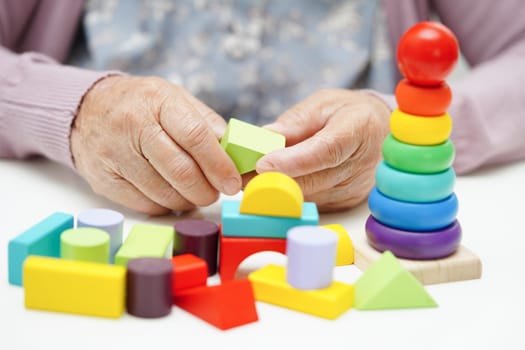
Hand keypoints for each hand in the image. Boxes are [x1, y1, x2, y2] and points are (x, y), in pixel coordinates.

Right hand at [71, 75, 241, 214]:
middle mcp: (133, 126)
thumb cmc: (142, 105)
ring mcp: (115, 155)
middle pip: (180, 171)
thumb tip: (236, 155)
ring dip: (188, 201)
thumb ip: (207, 124)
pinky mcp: (104, 180)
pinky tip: (171, 195)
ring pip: (164, 194)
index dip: (218, 164)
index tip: (233, 182)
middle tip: (216, 192)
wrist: (86, 109)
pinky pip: (145, 205)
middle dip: (206, 190)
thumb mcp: (175, 99)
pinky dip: (166, 206)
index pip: (195, 136)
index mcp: (158, 101)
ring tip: (194, 192)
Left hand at [255, 89, 390, 211]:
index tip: (262, 164)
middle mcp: (359, 165)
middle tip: (238, 176)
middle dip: (271, 180)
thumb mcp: (323, 104)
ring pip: (309, 194)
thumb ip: (296, 121)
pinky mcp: (346, 201)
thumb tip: (266, 137)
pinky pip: (312, 201)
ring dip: (277, 190)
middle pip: (312, 179)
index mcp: (357, 131)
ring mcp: (354, 188)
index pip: (325, 151)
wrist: (380, 132)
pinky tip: (272, 185)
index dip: (293, 161)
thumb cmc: (347, 112)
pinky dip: (290, 194)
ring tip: (248, 179)